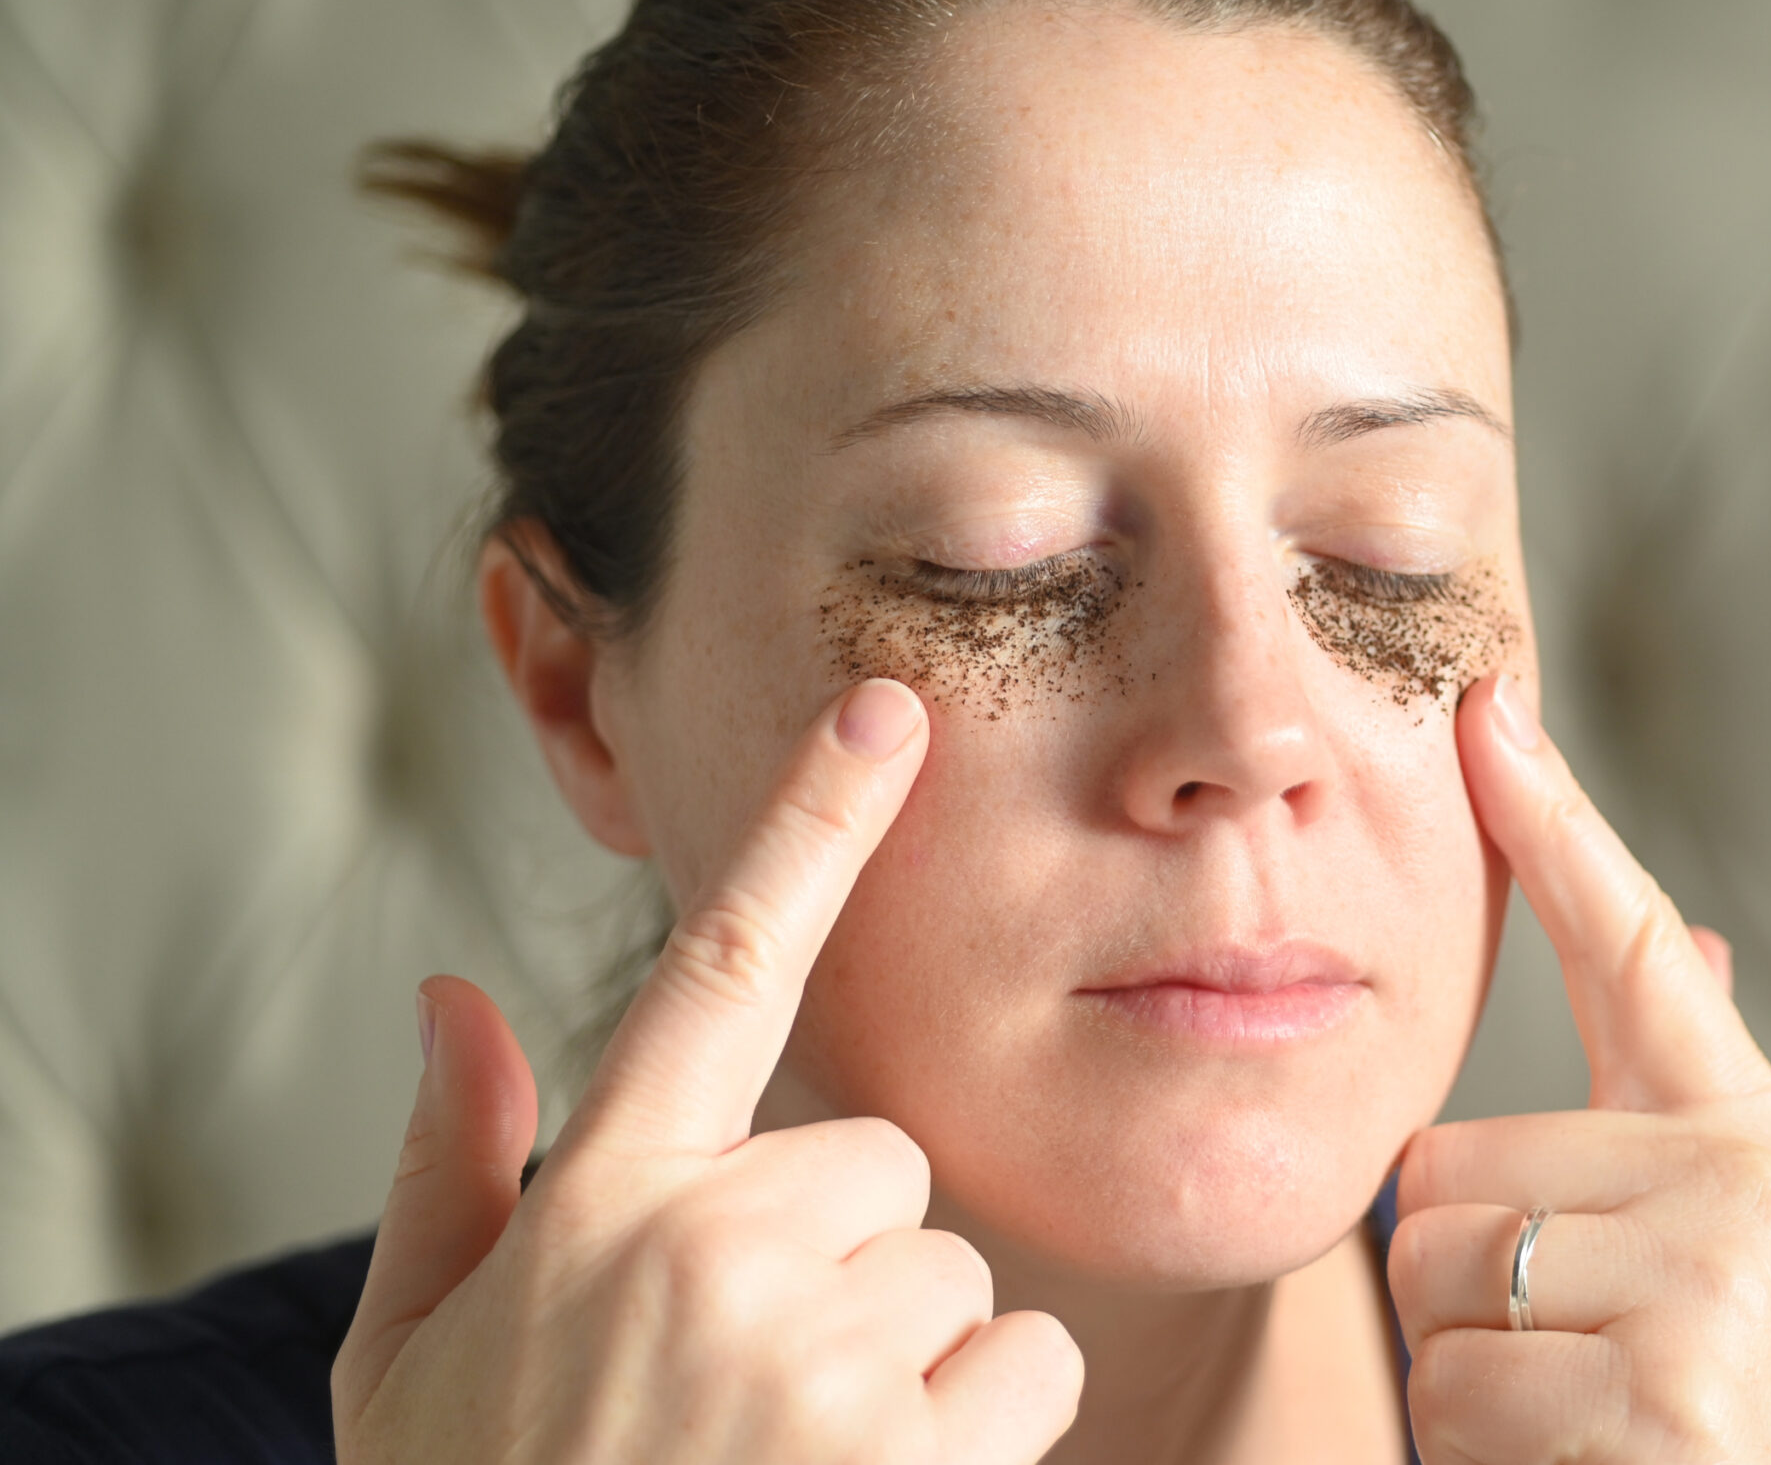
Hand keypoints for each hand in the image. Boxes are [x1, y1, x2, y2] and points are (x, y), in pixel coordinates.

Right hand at [333, 679, 1082, 1463]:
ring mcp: (812, 1355)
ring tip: (795, 1463)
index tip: (883, 713)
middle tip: (751, 1390)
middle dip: (848, 1263)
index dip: (808, 830)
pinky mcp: (910, 1454)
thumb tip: (457, 998)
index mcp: (601, 1204)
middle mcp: (710, 1249)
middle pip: (884, 1168)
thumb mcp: (414, 1364)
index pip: (715, 973)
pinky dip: (984, 1432)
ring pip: (959, 1273)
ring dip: (912, 1360)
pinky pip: (1024, 1366)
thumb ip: (450, 1174)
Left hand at [1388, 675, 1770, 1464]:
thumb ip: (1683, 1121)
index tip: (1485, 707)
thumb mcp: (1728, 1268)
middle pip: (1444, 1164)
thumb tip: (1707, 948)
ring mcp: (1712, 1279)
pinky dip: (1485, 1460)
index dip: (1557, 823)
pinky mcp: (1662, 1387)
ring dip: (1468, 1382)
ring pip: (1430, 1273)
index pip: (1642, 945)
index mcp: (1756, 1138)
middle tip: (1568, 1373)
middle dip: (1459, 1288)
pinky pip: (1452, 1385)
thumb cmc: (1728, 1435)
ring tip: (1581, 1432)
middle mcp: (1747, 1180)